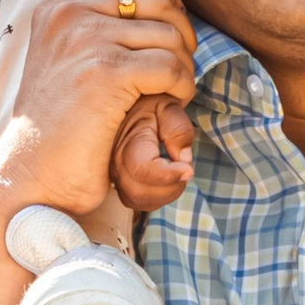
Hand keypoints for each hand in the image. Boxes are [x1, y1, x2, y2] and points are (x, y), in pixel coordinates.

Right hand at [0, 0, 196, 220]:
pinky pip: (170, 67)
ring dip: (183, 66)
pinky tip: (171, 104)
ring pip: (168, 35)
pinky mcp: (106, 72)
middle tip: (179, 65)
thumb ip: (93, 25)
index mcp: (55, 6)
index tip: (169, 31)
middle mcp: (66, 13)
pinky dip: (181, 87)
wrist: (32, 175)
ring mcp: (85, 39)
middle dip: (180, 31)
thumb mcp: (64, 61)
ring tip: (173, 91)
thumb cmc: (55, 129)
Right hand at [110, 97, 193, 216]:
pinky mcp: (121, 184)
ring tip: (178, 171)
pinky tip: (168, 179)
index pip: (142, 170)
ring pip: (140, 202)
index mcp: (128, 141)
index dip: (168, 175)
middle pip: (140, 193)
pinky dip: (159, 197)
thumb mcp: (169, 106)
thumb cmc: (151, 102)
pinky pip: (139, 203)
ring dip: (166, 193)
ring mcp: (116, 176)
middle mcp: (116, 163)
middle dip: (170, 186)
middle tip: (185, 168)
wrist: (132, 102)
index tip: (189, 168)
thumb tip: (183, 158)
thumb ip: (178, 128)